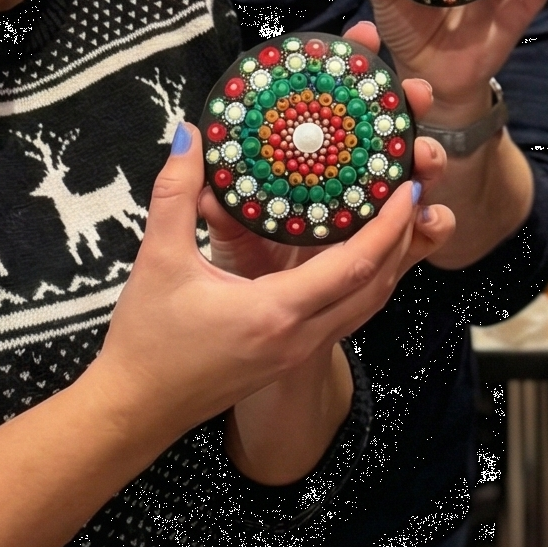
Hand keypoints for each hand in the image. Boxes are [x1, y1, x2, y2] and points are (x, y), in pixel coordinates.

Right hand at [87, 114, 453, 447]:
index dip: (389, 223)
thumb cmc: (145, 341)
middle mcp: (300, 337)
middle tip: (411, 188)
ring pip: (367, 305)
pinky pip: (348, 317)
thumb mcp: (158, 260)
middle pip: (376, 285)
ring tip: (395, 216)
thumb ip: (176, 195)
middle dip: (402, 236)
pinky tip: (358, 255)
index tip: (408, 185)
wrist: (135, 411)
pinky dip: (365, 283)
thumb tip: (189, 135)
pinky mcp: (292, 358)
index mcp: (276, 313)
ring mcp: (299, 353)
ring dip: (388, 261)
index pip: (356, 265)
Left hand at [200, 21, 450, 275]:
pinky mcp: (380, 268)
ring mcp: (368, 227)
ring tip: (427, 158)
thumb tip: (192, 150)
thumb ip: (207, 202)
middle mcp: (344, 192)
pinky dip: (430, 228)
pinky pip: (413, 246)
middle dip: (408, 111)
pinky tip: (433, 218)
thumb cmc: (221, 283)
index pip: (337, 114)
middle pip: (387, 141)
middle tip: (416, 92)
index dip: (354, 73)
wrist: (235, 338)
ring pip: (409, 188)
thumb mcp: (213, 238)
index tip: (362, 35)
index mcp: (305, 173)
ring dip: (427, 166)